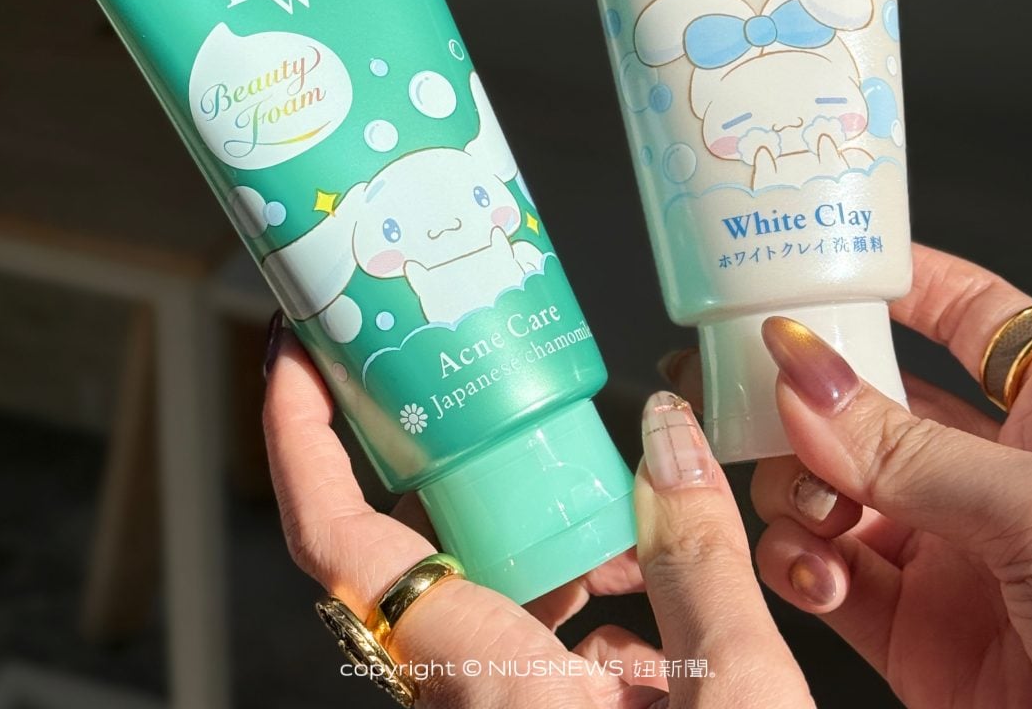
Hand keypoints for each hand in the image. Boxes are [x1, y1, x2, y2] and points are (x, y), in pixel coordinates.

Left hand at [264, 322, 814, 706]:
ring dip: (543, 539)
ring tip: (616, 505)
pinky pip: (529, 643)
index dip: (298, 441)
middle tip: (478, 387)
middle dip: (448, 462)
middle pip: (415, 548)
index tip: (292, 356)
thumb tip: (666, 432)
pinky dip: (583, 602)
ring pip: (484, 593)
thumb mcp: (739, 696)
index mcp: (490, 686)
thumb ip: (698, 554)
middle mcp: (466, 703)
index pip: (341, 544)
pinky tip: (648, 601)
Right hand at [662, 244, 1031, 708]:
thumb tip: (802, 378)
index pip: (973, 316)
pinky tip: (814, 570)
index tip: (824, 262)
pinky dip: (797, 562)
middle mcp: (998, 473)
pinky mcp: (914, 629)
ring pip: (832, 484)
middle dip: (808, 395)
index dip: (903, 283)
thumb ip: (910, 449)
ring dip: (798, 485)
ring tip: (812, 506)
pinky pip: (824, 571)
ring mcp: (950, 552)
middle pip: (873, 402)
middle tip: (752, 388)